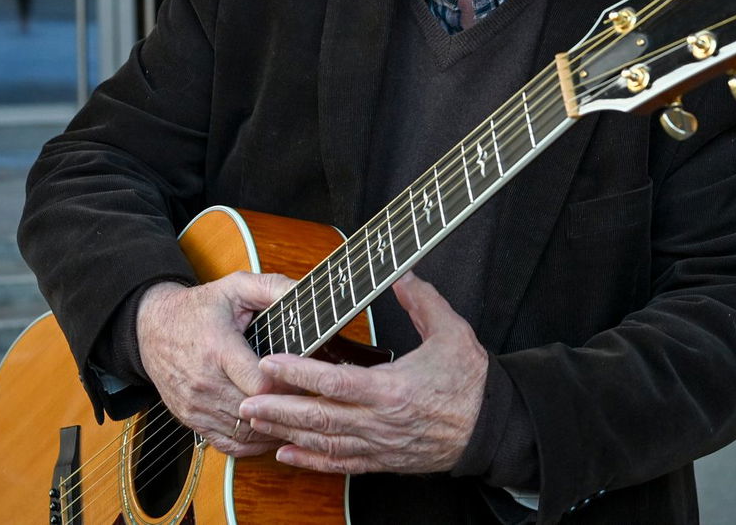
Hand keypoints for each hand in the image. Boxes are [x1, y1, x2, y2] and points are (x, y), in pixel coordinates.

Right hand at [135, 272, 297, 456]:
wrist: (152, 328)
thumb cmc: (200, 308)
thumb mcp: (235, 286)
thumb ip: (272, 287)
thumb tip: (303, 292)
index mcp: (218, 349)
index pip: (260, 385)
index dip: (288, 384)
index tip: (303, 375)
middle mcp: (204, 383)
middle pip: (255, 413)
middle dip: (286, 408)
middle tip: (308, 398)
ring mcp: (196, 406)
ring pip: (245, 433)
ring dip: (274, 428)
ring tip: (296, 414)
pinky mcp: (192, 420)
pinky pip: (228, 444)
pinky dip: (253, 443)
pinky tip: (271, 429)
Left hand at [238, 272, 487, 473]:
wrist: (491, 428)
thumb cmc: (472, 382)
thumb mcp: (451, 331)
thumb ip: (421, 300)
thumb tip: (401, 272)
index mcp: (392, 389)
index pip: (335, 381)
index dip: (299, 373)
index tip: (270, 363)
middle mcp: (379, 421)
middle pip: (318, 417)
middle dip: (277, 409)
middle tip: (244, 401)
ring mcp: (378, 445)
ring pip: (322, 443)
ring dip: (285, 434)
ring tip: (254, 423)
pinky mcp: (382, 460)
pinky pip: (339, 464)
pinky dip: (309, 462)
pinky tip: (285, 454)